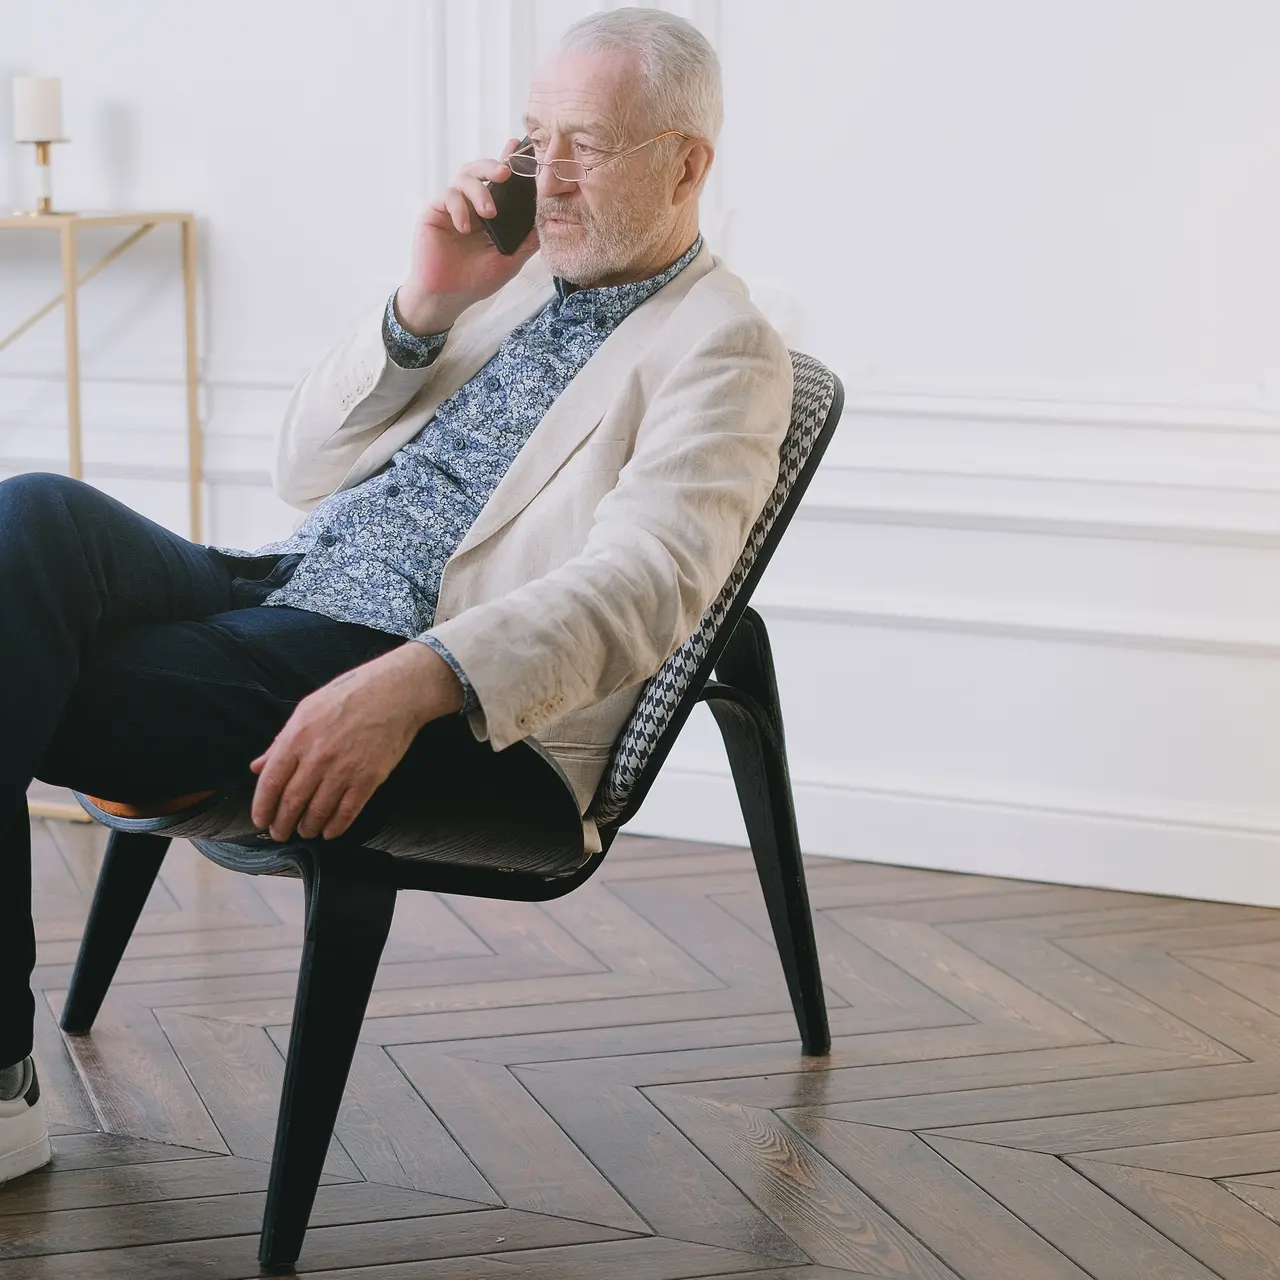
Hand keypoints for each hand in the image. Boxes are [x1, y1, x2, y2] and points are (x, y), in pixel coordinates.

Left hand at [249, 643, 463, 842]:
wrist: (394, 692)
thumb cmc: (349, 695)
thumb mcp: (307, 709)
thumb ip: (281, 740)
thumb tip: (259, 766)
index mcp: (296, 738)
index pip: (271, 783)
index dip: (263, 807)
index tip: (260, 820)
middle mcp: (317, 758)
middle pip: (292, 803)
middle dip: (282, 825)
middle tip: (280, 834)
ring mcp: (343, 770)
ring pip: (318, 811)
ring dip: (308, 827)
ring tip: (305, 832)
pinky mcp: (368, 779)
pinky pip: (347, 812)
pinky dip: (336, 827)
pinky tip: (330, 832)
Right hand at [395, 137, 539, 335]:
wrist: (447, 298)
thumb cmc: (476, 280)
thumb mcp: (509, 261)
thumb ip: (526, 241)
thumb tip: (547, 222)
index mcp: (489, 212)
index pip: (499, 181)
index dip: (508, 161)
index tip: (519, 147)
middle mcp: (470, 204)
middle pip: (480, 169)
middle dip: (493, 165)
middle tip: (506, 172)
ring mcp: (451, 207)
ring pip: (464, 177)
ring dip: (479, 191)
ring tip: (489, 213)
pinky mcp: (434, 212)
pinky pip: (447, 196)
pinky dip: (459, 208)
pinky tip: (465, 228)